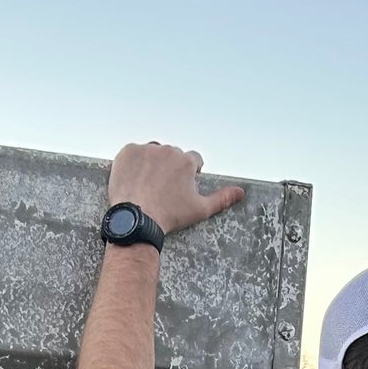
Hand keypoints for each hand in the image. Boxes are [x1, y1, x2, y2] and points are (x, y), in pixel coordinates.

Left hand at [106, 142, 243, 235]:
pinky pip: (132, 153)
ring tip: (148, 185)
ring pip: (152, 153)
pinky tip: (134, 181)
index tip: (183, 183)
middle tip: (163, 189)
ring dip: (152, 164)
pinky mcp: (127, 152)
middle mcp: (168, 150)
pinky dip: (133, 164)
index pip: (194, 159)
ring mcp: (146, 150)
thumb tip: (240, 192)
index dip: (190, 172)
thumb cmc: (170, 215)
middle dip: (170, 168)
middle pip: (172, 155)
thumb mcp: (201, 209)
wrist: (138, 218)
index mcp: (186, 161)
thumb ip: (222, 198)